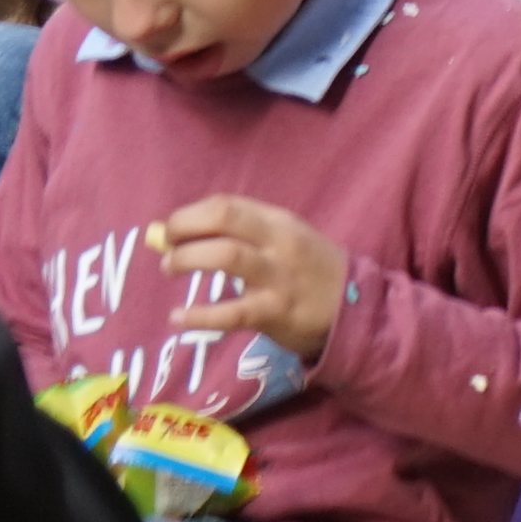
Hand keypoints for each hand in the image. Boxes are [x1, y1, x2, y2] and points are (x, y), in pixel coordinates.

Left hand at [153, 197, 345, 363]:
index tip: (171, 229)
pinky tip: (178, 317)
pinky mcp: (274, 312)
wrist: (355, 309)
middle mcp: (279, 242)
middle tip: (165, 244)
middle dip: (184, 227)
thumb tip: (178, 235)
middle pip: (225, 218)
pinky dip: (198, 315)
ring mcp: (278, 277)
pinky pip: (230, 312)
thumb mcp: (285, 242)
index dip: (189, 214)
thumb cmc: (310, 271)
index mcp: (280, 222)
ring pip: (226, 256)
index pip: (227, 204)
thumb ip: (241, 236)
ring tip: (170, 268)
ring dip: (187, 259)